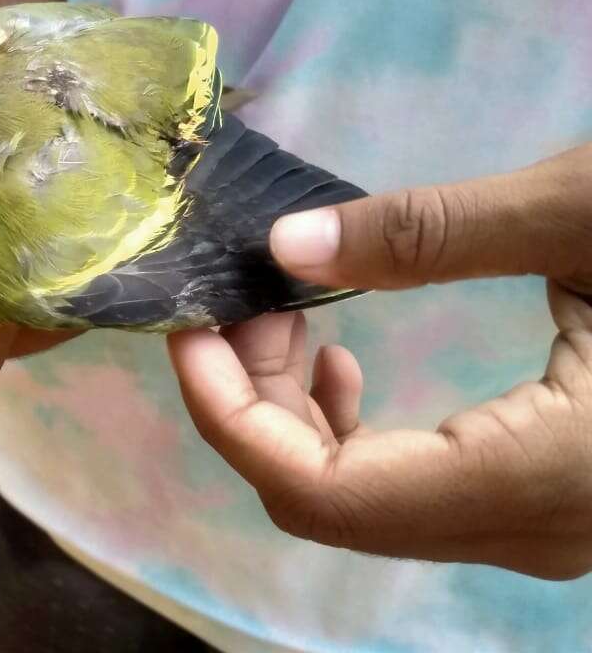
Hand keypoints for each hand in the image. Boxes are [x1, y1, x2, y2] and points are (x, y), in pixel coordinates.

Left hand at [168, 144, 591, 578]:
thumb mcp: (589, 214)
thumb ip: (429, 233)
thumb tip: (286, 244)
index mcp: (544, 474)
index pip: (320, 493)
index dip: (229, 412)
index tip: (192, 325)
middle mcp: (539, 530)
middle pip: (326, 502)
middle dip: (254, 398)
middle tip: (243, 297)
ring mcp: (547, 527)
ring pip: (361, 503)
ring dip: (295, 410)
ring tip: (289, 314)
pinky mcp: (548, 499)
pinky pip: (409, 491)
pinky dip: (348, 429)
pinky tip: (341, 361)